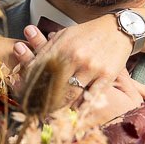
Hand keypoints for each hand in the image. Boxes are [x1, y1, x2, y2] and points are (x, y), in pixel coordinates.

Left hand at [13, 23, 144, 105]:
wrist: (117, 29)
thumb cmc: (87, 33)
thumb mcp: (64, 35)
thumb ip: (47, 48)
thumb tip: (29, 63)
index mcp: (62, 47)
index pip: (41, 71)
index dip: (32, 88)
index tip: (27, 99)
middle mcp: (75, 57)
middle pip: (54, 86)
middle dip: (44, 100)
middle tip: (37, 111)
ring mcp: (91, 67)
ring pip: (71, 94)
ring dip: (61, 106)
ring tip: (53, 114)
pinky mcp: (106, 75)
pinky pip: (91, 96)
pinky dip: (82, 106)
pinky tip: (75, 112)